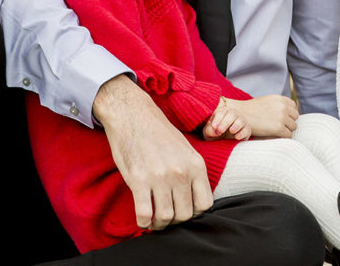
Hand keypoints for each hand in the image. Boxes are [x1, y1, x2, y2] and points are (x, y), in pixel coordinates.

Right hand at [93, 74, 212, 229]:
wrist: (134, 116)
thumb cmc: (160, 133)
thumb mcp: (186, 149)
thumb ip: (192, 173)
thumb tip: (194, 201)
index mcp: (196, 164)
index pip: (205, 204)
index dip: (194, 213)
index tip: (184, 209)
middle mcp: (181, 172)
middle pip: (185, 215)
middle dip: (175, 221)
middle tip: (166, 216)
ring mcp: (160, 177)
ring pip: (166, 218)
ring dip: (159, 225)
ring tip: (154, 219)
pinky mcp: (139, 180)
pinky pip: (145, 215)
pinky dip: (143, 223)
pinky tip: (143, 217)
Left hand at [203, 96, 250, 140]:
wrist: (223, 141)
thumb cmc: (214, 133)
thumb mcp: (208, 132)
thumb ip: (209, 130)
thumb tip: (216, 131)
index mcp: (222, 112)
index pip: (221, 111)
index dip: (218, 119)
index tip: (214, 127)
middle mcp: (232, 115)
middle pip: (232, 114)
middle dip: (226, 122)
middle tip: (220, 130)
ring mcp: (240, 122)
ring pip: (241, 120)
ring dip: (236, 125)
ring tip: (231, 131)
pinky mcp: (246, 130)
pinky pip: (246, 130)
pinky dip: (242, 133)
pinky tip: (236, 137)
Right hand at [224, 94, 298, 137]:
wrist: (240, 116)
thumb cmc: (252, 110)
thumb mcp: (267, 101)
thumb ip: (278, 104)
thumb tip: (288, 112)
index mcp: (280, 99)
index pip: (293, 106)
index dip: (288, 113)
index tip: (282, 118)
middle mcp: (283, 107)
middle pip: (295, 116)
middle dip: (289, 121)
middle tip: (280, 126)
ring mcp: (282, 117)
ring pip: (293, 126)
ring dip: (287, 130)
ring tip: (277, 132)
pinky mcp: (279, 128)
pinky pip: (289, 135)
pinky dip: (284, 137)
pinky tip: (276, 137)